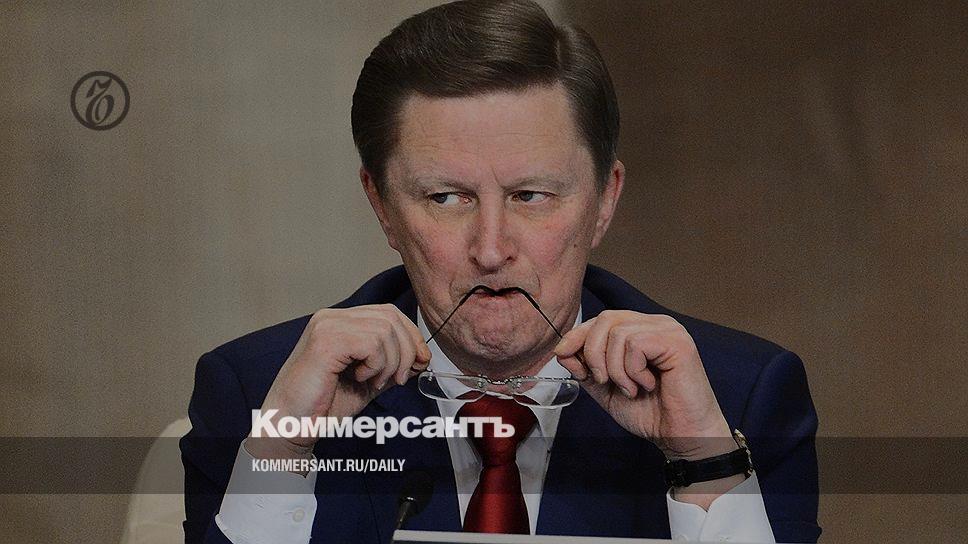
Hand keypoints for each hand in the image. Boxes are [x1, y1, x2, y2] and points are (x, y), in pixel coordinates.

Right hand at [245, 304, 430, 460]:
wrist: (291, 425)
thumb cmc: (323, 404)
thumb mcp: (369, 380)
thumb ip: (391, 364)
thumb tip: (421, 356)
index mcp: (340, 322)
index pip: (388, 313)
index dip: (411, 335)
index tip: (420, 361)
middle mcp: (332, 318)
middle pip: (391, 317)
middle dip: (407, 350)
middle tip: (398, 379)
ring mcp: (327, 326)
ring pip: (385, 331)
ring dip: (390, 362)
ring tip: (374, 382)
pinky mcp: (326, 342)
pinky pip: (371, 344)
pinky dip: (376, 365)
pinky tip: (360, 378)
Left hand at [554, 310, 736, 461]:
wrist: (681, 437)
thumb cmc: (651, 413)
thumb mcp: (608, 389)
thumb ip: (587, 369)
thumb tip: (563, 350)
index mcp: (641, 330)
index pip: (602, 319)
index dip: (577, 335)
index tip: (562, 354)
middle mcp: (656, 324)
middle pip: (606, 319)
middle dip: (593, 353)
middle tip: (604, 381)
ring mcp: (669, 330)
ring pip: (618, 334)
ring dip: (616, 369)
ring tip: (632, 388)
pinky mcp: (678, 342)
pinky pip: (636, 345)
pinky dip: (632, 371)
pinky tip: (647, 385)